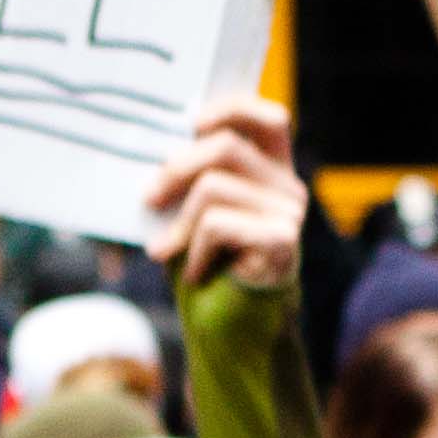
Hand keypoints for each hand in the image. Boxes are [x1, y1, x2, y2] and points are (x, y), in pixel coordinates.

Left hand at [142, 94, 302, 293]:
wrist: (232, 328)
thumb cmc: (209, 265)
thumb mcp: (196, 211)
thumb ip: (191, 175)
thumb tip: (161, 147)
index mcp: (272, 173)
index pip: (269, 118)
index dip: (232, 109)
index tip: (192, 123)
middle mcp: (288, 187)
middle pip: (226, 146)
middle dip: (175, 169)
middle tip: (148, 198)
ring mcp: (289, 214)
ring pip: (213, 187)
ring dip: (179, 223)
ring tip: (167, 249)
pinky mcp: (282, 241)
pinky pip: (217, 224)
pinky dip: (194, 251)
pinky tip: (195, 272)